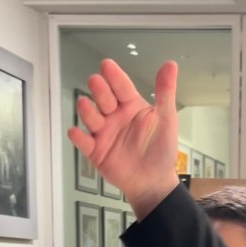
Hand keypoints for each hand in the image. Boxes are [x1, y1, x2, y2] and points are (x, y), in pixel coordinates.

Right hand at [67, 59, 179, 218]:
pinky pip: (84, 143)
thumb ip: (165, 93)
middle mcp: (114, 115)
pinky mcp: (96, 151)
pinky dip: (78, 138)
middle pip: (102, 98)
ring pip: (91, 117)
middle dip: (99, 90)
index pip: (121, 86)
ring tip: (85, 104)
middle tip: (96, 82)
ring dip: (86, 110)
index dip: (114, 76)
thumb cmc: (161, 149)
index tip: (106, 65)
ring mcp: (104, 133)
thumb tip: (171, 64)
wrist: (154, 181)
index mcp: (130, 105)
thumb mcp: (167, 119)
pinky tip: (75, 132)